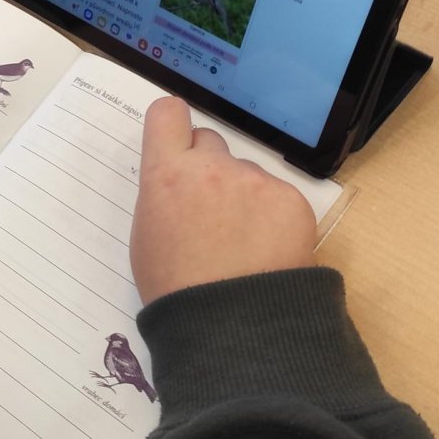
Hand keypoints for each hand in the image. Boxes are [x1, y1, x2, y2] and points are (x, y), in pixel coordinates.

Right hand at [130, 96, 316, 306]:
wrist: (231, 324)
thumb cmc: (176, 290)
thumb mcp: (147, 238)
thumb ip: (162, 196)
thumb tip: (177, 185)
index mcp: (166, 175)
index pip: (168, 113)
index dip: (172, 127)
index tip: (176, 144)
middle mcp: (211, 167)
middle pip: (209, 142)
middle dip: (207, 167)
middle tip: (210, 210)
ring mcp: (254, 181)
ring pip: (247, 174)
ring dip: (244, 197)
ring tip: (242, 244)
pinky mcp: (291, 200)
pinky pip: (279, 196)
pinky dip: (274, 218)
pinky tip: (267, 251)